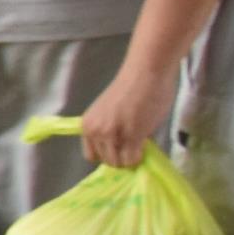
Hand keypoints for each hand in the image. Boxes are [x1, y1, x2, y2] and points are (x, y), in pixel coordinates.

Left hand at [79, 55, 179, 169]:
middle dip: (122, 157)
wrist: (146, 72)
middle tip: (136, 146)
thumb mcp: (109, 113)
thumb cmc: (132, 87)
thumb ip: (111, 131)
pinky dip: (140, 158)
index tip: (121, 149)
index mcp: (87, 125)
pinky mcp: (132, 136)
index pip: (92, 156)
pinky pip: (133, 159)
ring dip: (131, 158)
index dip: (108, 155)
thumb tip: (120, 150)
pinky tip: (146, 147)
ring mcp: (113, 135)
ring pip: (120, 163)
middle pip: (107, 161)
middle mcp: (96, 132)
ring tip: (141, 144)